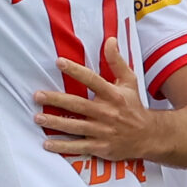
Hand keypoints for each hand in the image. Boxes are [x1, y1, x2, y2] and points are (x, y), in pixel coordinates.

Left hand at [35, 37, 162, 163]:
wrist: (149, 136)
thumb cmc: (134, 106)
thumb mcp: (130, 81)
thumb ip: (117, 61)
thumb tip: (110, 39)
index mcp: (113, 95)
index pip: (92, 80)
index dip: (75, 70)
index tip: (59, 62)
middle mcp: (107, 113)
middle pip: (78, 105)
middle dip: (56, 100)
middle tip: (37, 96)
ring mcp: (103, 131)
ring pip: (75, 127)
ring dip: (55, 123)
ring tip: (38, 118)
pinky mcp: (101, 147)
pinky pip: (78, 147)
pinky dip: (63, 147)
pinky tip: (47, 144)